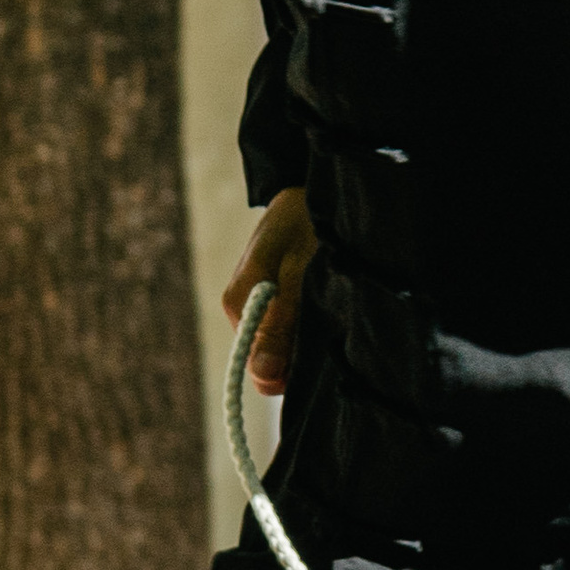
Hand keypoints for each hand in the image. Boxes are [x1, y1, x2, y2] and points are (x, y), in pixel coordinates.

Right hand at [223, 188, 316, 394]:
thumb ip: (280, 326)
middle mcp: (242, 311)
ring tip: (331, 305)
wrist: (309, 192)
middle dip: (302, 349)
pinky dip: (310, 323)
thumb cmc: (304, 225)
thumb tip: (263, 376)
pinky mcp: (272, 301)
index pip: (260, 365)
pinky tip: (327, 304)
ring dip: (309, 334)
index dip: (292, 368)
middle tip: (332, 318)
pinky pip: (290, 329)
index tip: (322, 346)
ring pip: (283, 343)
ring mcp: (257, 306)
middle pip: (272, 357)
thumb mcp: (297, 275)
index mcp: (238, 304)